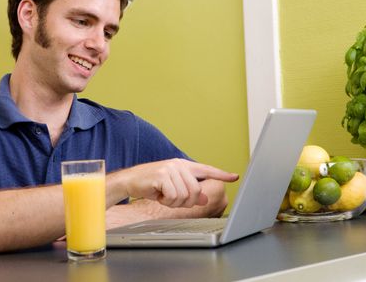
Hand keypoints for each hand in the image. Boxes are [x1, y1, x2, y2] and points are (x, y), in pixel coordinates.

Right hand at [123, 158, 238, 207]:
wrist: (131, 181)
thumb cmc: (152, 185)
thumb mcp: (173, 188)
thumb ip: (189, 191)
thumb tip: (204, 198)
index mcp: (184, 165)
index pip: (206, 170)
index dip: (221, 174)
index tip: (234, 176)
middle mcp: (179, 165)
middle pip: (196, 191)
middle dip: (185, 201)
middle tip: (171, 200)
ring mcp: (171, 169)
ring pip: (185, 196)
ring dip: (173, 202)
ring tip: (163, 196)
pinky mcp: (162, 175)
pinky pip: (173, 196)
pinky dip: (166, 201)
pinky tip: (158, 195)